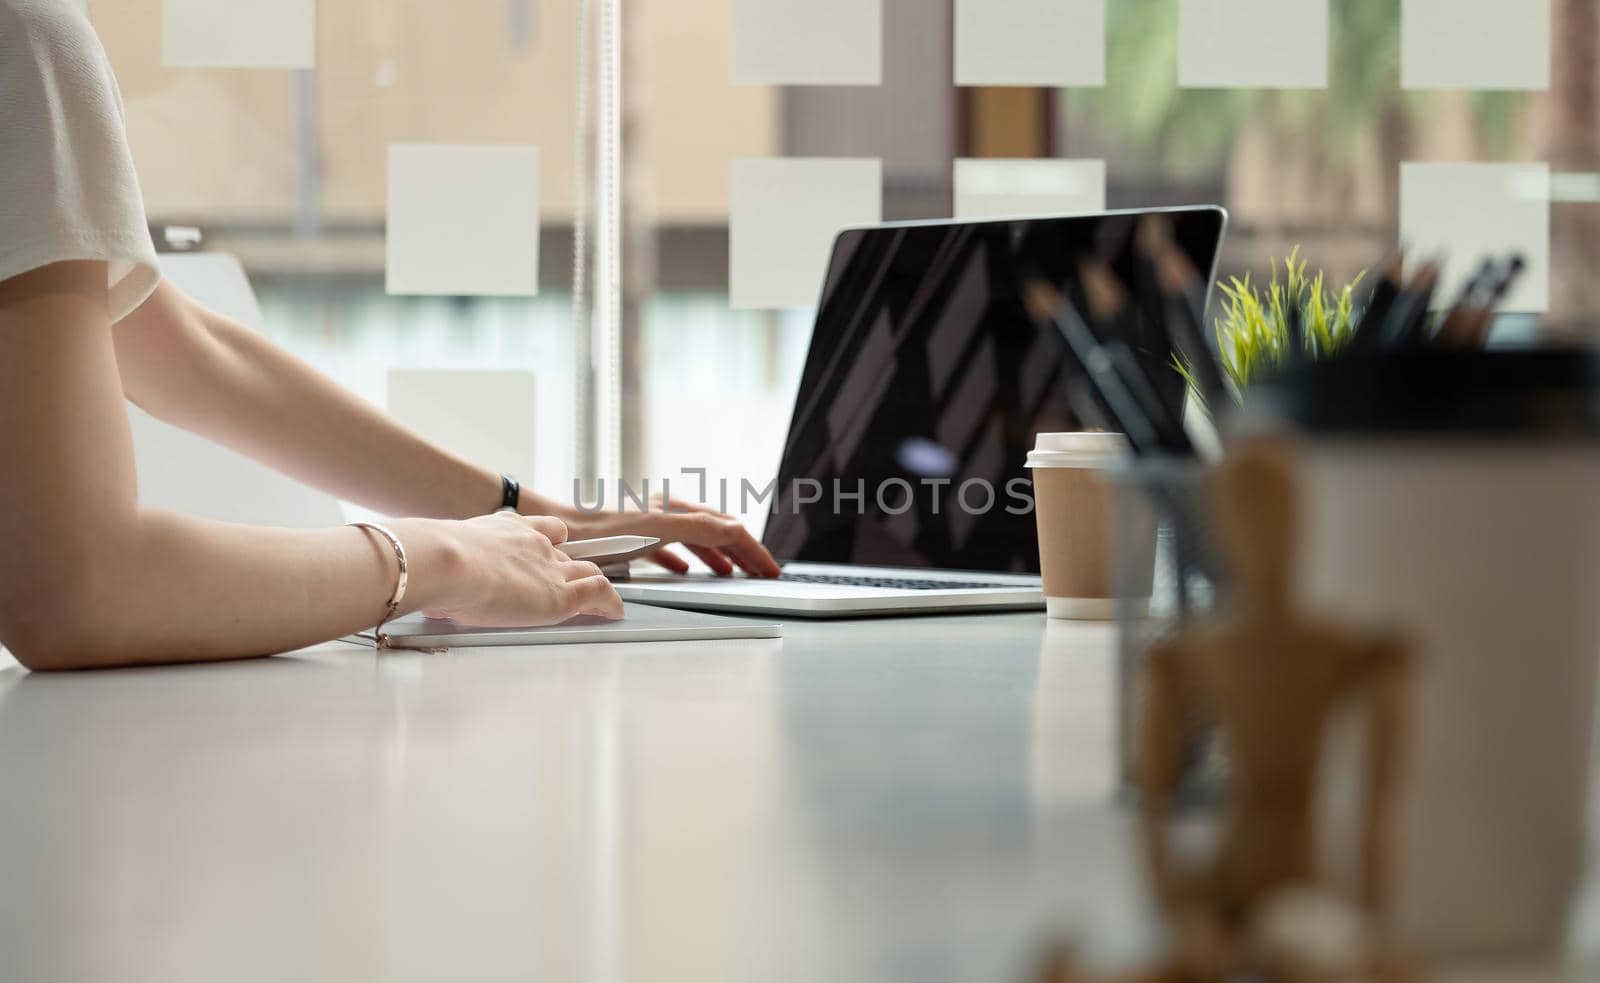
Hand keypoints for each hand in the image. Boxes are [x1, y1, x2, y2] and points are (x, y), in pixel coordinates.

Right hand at [402, 513, 623, 624]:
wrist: (445, 561)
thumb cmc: (433, 562)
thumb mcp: (441, 562)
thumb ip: (446, 579)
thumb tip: (432, 603)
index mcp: (505, 531)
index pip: (541, 531)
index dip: (550, 543)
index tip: (553, 550)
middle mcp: (534, 544)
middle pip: (565, 554)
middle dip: (571, 567)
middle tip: (575, 581)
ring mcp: (550, 568)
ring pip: (586, 571)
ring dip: (594, 584)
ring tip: (602, 600)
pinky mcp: (560, 594)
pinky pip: (597, 593)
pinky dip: (609, 602)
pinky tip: (614, 612)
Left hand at [550, 496, 781, 578]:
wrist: (559, 533)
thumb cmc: (603, 532)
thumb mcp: (660, 530)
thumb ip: (701, 529)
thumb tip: (738, 530)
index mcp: (677, 508)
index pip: (730, 528)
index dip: (754, 551)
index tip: (771, 571)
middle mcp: (667, 511)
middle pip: (717, 532)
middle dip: (743, 552)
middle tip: (763, 573)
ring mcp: (651, 523)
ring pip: (696, 540)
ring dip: (718, 556)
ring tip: (733, 573)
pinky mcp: (633, 537)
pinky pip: (671, 549)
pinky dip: (687, 559)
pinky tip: (686, 571)